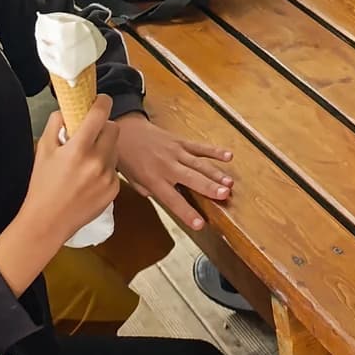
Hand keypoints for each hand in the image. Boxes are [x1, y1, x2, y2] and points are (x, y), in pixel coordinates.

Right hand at [25, 97, 119, 251]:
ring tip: (87, 159)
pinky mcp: (114, 189)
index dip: (102, 102)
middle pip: (114, 128)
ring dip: (105, 147)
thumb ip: (55, 124)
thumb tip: (66, 110)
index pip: (100, 114)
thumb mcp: (42, 150)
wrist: (48, 222)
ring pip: (115, 148)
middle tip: (90, 133)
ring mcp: (108, 176)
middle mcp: (97, 161)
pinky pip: (114, 168)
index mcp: (79, 148)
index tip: (100, 100)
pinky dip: (105, 167)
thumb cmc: (42, 186)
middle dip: (103, 127)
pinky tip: (90, 177)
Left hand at [114, 115, 232, 232]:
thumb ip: (151, 191)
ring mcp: (175, 152)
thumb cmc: (128, 159)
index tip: (200, 224)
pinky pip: (199, 147)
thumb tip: (169, 199)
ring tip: (229, 182)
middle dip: (208, 187)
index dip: (186, 212)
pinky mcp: (180, 141)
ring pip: (198, 163)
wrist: (126, 130)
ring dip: (215, 173)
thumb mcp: (134, 181)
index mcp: (154, 179)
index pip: (172, 199)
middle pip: (191, 179)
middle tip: (224, 195)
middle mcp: (166, 166)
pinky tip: (228, 156)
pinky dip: (214, 151)